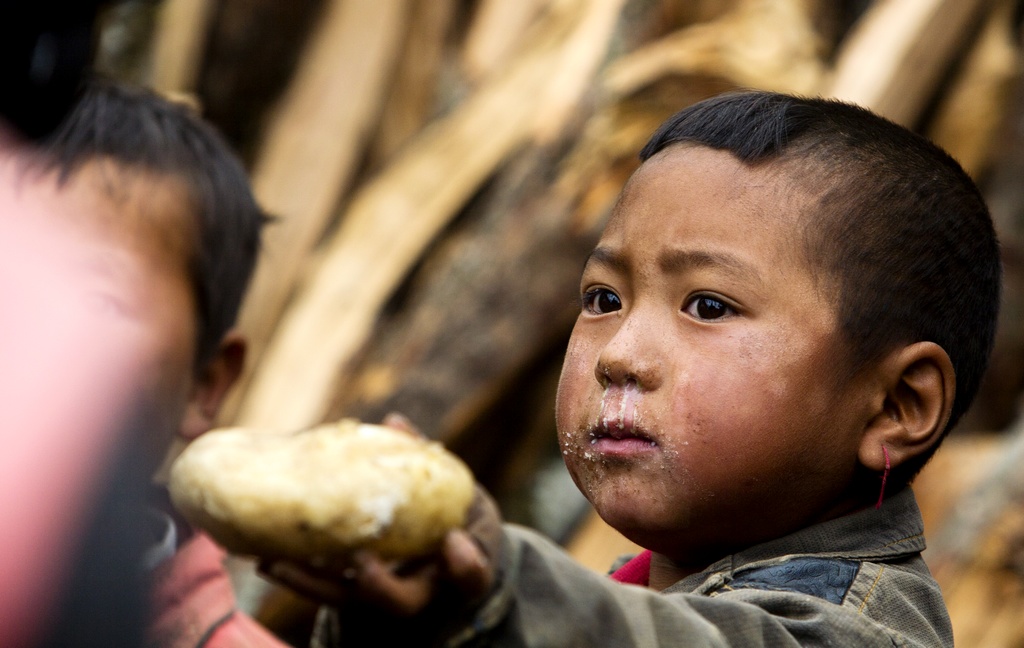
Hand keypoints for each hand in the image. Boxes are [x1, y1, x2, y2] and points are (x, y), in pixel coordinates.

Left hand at [260, 412, 502, 617]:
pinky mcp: (353, 596)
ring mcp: (384, 598)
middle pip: (401, 602)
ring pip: (351, 602)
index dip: (465, 565)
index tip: (453, 542)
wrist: (443, 554)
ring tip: (275, 561)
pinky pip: (325, 591)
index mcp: (461, 567)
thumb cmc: (454, 515)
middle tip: (360, 561)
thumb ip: (426, 460)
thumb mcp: (458, 489)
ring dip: (312, 584)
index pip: (472, 577)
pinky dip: (297, 576)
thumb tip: (394, 421)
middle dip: (378, 585)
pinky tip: (265, 556)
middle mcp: (424, 592)